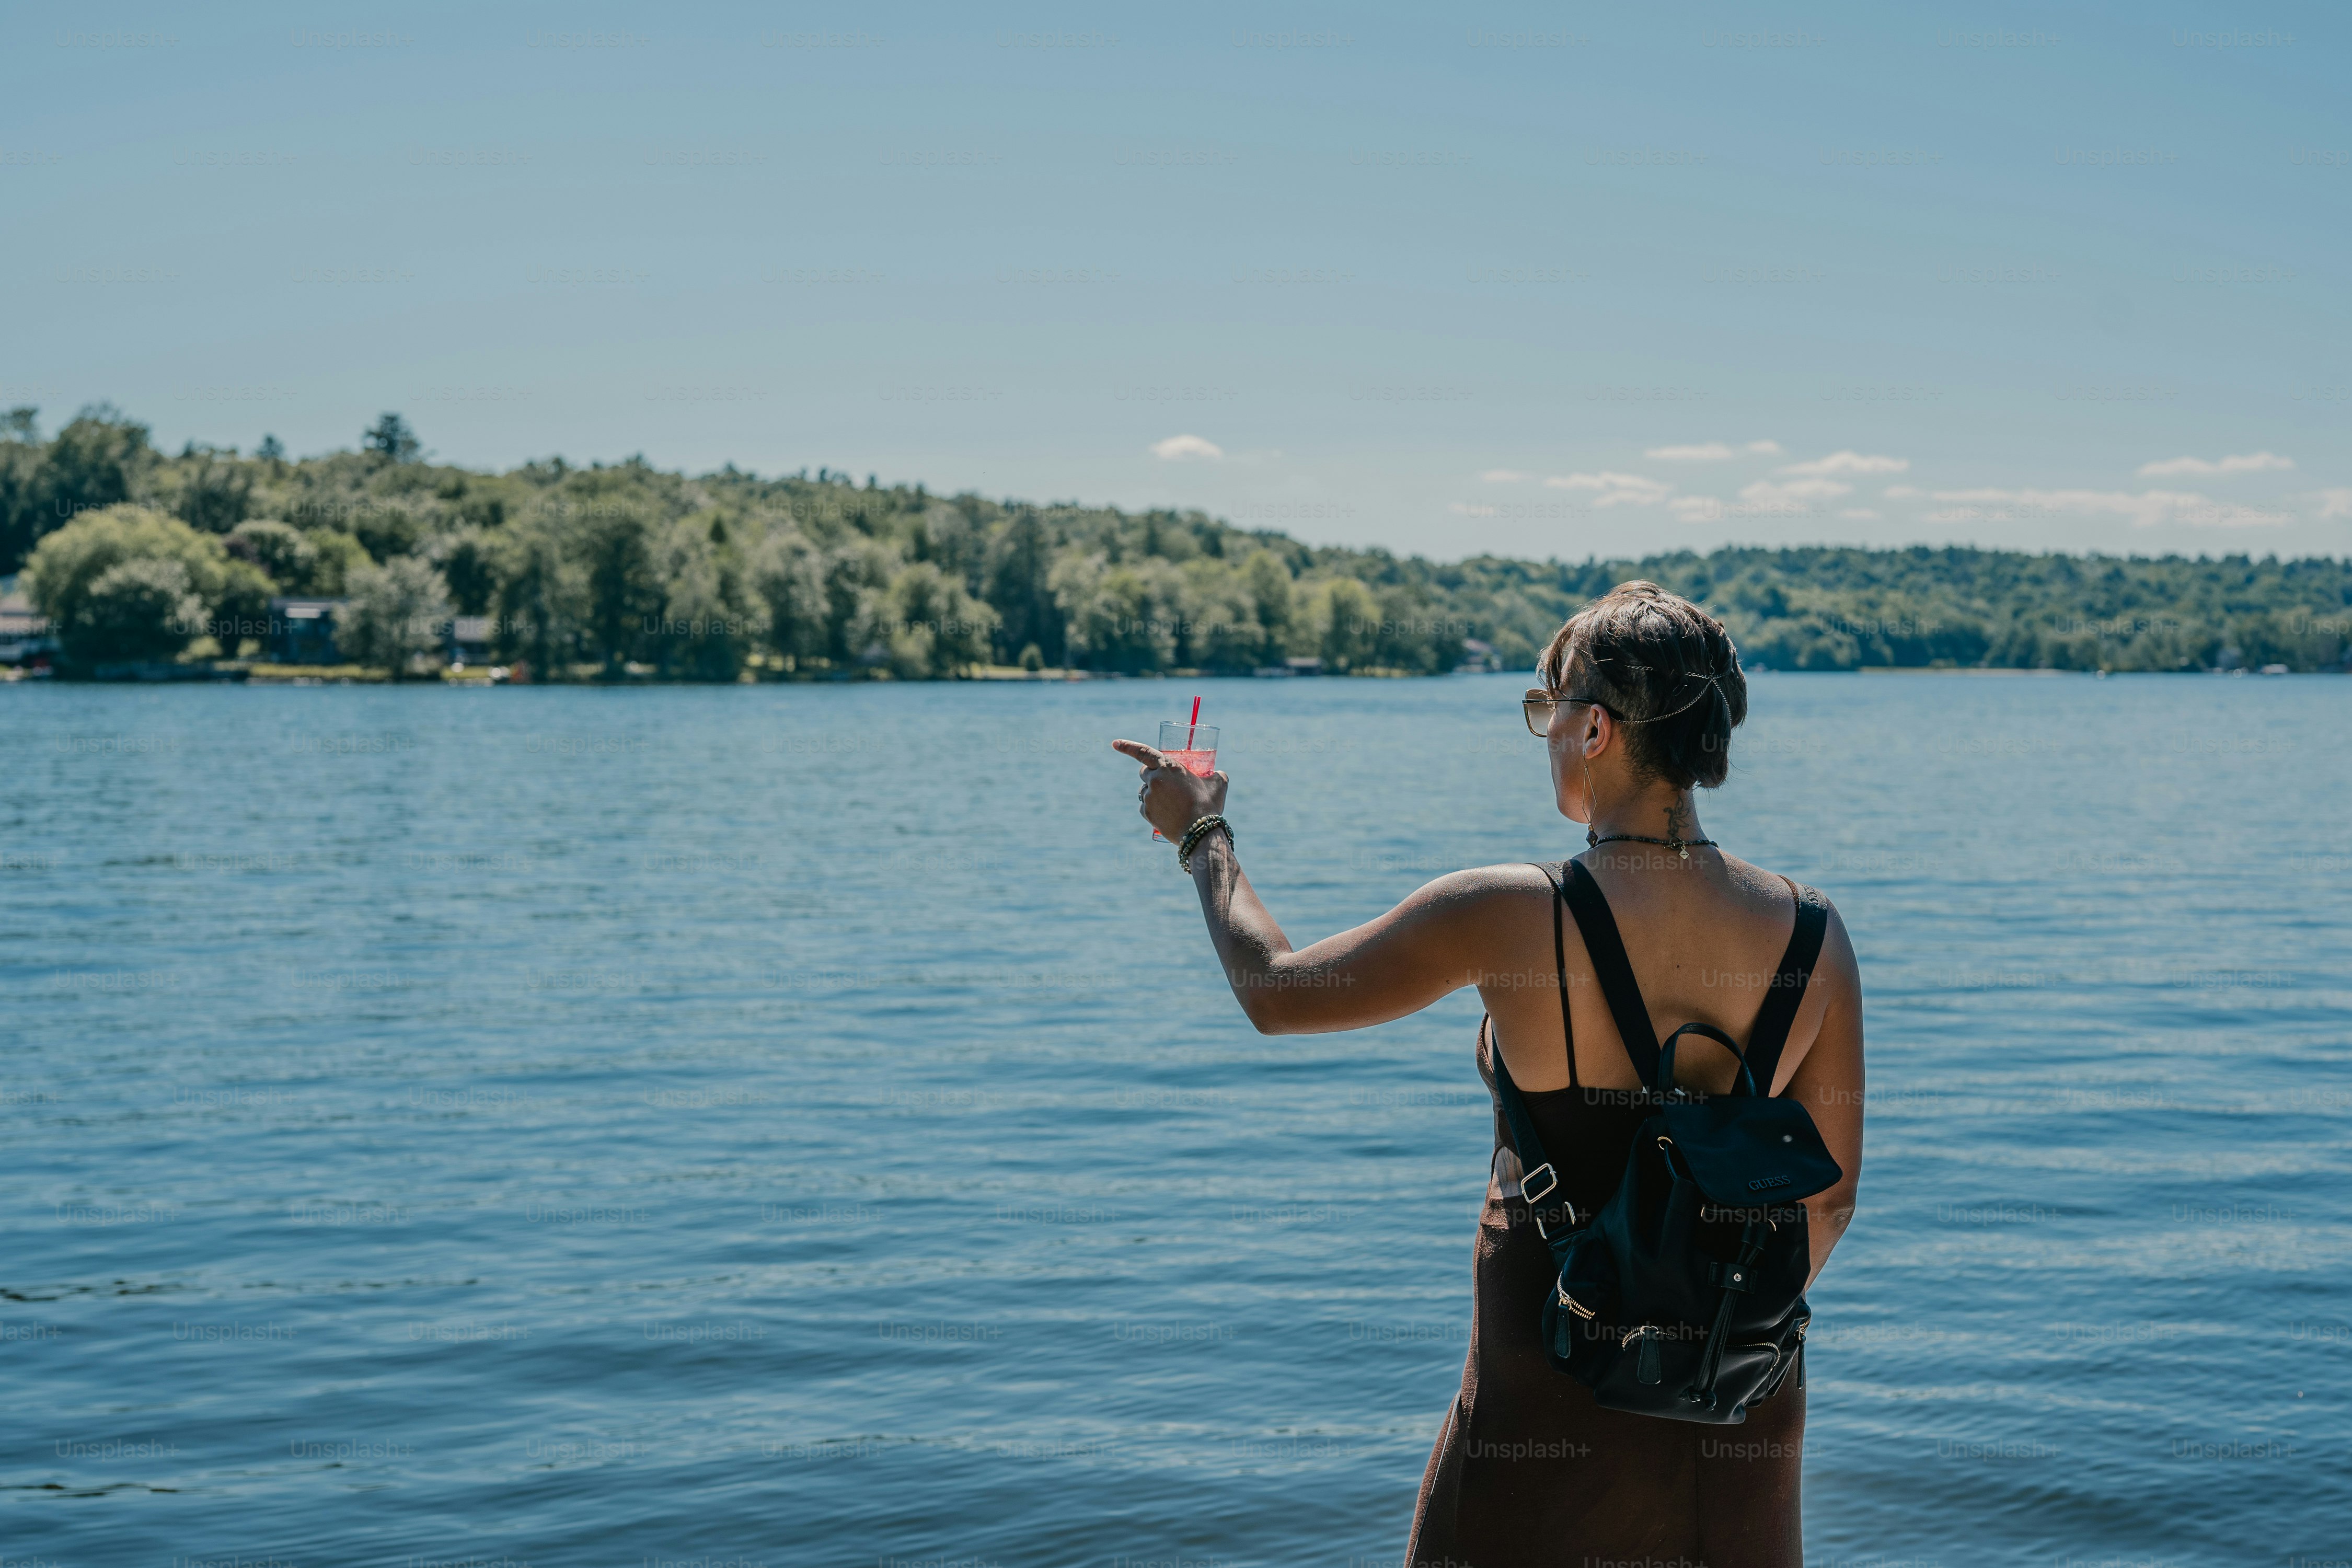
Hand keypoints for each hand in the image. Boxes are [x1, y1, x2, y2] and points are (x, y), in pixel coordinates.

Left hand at [1111, 739, 1228, 845]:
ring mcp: (1149, 796)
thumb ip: (1216, 774)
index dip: (1127, 746)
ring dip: (1154, 793)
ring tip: (1172, 803)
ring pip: (1145, 790)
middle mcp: (1155, 779)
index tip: (1114, 743)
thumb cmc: (1209, 805)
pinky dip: (1153, 808)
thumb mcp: (1218, 784)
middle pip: (1144, 771)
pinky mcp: (1146, 812)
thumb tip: (1219, 773)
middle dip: (1151, 774)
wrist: (1200, 832)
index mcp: (1168, 767)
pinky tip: (1166, 814)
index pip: (1143, 752)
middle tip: (1165, 782)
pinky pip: (1145, 807)